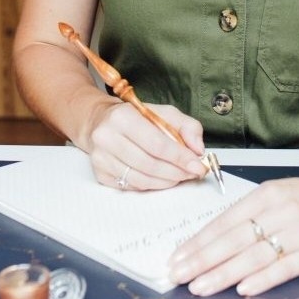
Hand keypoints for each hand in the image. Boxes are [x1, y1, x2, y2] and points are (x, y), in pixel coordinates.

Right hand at [86, 100, 206, 191]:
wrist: (100, 121)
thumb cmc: (135, 117)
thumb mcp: (163, 112)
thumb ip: (186, 126)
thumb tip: (198, 149)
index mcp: (123, 117)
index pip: (157, 144)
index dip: (180, 157)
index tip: (197, 166)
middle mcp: (107, 137)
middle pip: (150, 164)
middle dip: (176, 172)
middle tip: (192, 174)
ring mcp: (101, 158)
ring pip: (141, 179)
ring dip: (166, 181)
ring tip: (180, 176)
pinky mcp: (100, 174)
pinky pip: (132, 186)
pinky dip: (151, 185)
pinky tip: (162, 179)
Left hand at [168, 172, 298, 295]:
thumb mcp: (276, 193)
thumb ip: (248, 213)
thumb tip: (212, 236)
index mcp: (265, 194)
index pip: (225, 220)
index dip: (199, 241)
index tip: (177, 257)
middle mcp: (279, 211)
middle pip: (234, 239)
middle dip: (202, 259)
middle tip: (178, 274)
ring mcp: (298, 232)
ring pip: (254, 255)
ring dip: (224, 273)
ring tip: (200, 286)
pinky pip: (285, 267)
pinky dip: (263, 279)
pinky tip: (243, 288)